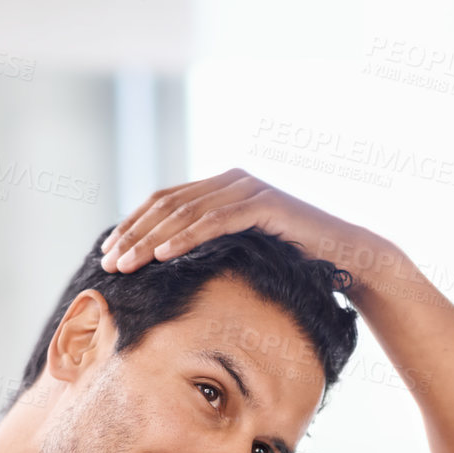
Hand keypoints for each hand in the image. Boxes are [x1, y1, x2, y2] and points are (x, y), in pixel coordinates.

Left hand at [99, 169, 380, 279]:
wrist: (345, 257)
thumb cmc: (295, 262)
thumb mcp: (243, 253)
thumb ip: (212, 249)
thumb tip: (169, 271)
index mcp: (222, 188)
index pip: (164, 202)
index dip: (132, 226)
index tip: (108, 253)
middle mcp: (232, 180)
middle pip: (168, 205)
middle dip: (134, 234)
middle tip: (109, 262)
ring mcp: (248, 188)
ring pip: (187, 213)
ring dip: (152, 239)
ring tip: (128, 263)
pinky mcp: (264, 204)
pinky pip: (216, 221)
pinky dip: (186, 238)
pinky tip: (163, 256)